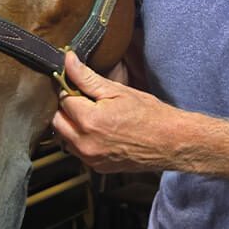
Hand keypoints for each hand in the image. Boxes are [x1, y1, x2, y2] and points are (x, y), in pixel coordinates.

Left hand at [52, 51, 176, 171]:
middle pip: (58, 120)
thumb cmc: (149, 114)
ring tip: (93, 116)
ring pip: (65, 137)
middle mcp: (86, 143)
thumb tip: (68, 61)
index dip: (71, 89)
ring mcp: (91, 158)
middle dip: (67, 108)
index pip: (63, 99)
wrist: (170, 142)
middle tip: (86, 100)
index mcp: (90, 121)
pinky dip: (82, 140)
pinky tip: (99, 131)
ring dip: (72, 125)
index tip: (81, 86)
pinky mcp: (97, 168)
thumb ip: (87, 77)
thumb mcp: (118, 90)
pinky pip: (77, 151)